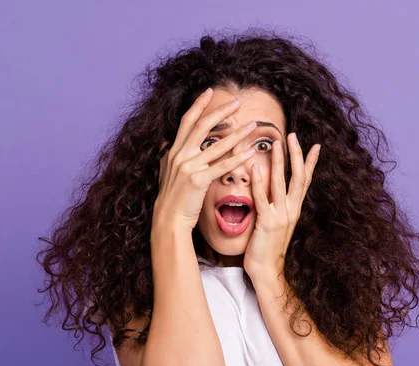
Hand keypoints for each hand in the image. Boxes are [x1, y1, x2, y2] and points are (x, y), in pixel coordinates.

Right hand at [153, 88, 257, 233]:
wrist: (168, 220)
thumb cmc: (171, 199)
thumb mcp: (166, 173)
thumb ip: (168, 156)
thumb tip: (165, 142)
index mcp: (173, 151)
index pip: (187, 121)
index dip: (198, 105)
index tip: (210, 91)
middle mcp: (179, 155)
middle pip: (202, 126)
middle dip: (221, 112)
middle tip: (237, 102)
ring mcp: (188, 167)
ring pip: (217, 145)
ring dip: (237, 134)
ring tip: (252, 126)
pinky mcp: (198, 180)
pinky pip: (222, 166)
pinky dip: (238, 158)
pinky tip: (251, 152)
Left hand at [243, 132, 320, 283]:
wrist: (267, 272)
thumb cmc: (267, 248)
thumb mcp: (276, 224)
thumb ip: (276, 207)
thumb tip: (273, 192)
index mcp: (294, 209)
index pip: (305, 180)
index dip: (310, 162)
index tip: (315, 145)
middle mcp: (291, 210)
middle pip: (298, 177)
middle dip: (296, 154)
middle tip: (293, 135)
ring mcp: (280, 216)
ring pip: (281, 183)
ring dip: (279, 161)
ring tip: (276, 142)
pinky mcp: (267, 222)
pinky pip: (263, 197)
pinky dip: (259, 181)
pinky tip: (256, 166)